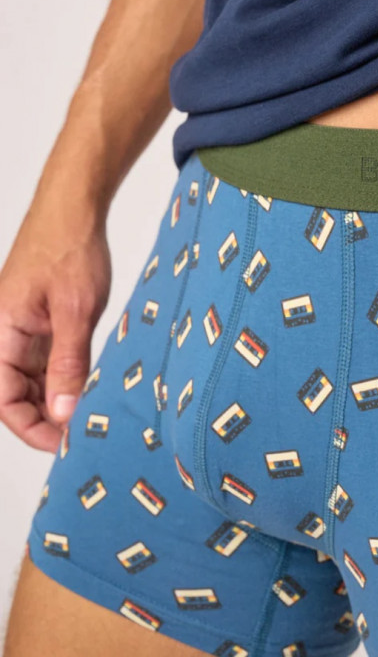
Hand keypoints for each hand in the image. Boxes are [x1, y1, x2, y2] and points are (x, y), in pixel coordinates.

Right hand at [0, 200, 110, 452]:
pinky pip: (49, 362)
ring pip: (34, 381)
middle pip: (17, 395)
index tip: (64, 444)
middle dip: (47, 418)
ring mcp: (24, 331)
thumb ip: (68, 363)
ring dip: (58, 400)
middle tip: (84, 435)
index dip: (32, 428)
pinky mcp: (43, 323)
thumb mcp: (76, 312)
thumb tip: (63, 412)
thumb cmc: (68, 252)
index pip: (5, 400)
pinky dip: (67, 378)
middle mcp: (4, 337)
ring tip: (90, 417)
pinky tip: (90, 389)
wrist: (74, 212)